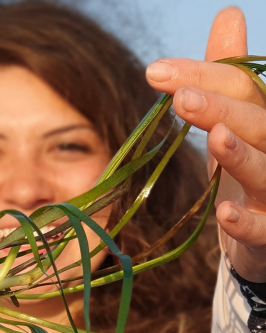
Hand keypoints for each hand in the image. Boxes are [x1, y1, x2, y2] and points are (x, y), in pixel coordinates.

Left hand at [146, 7, 265, 281]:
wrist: (259, 233)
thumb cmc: (242, 173)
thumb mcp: (233, 123)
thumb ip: (228, 79)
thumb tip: (229, 14)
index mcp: (264, 120)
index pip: (243, 87)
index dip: (205, 75)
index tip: (155, 72)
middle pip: (257, 123)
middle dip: (222, 108)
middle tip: (181, 98)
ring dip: (243, 156)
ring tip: (217, 138)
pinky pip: (264, 229)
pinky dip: (246, 222)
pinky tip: (224, 212)